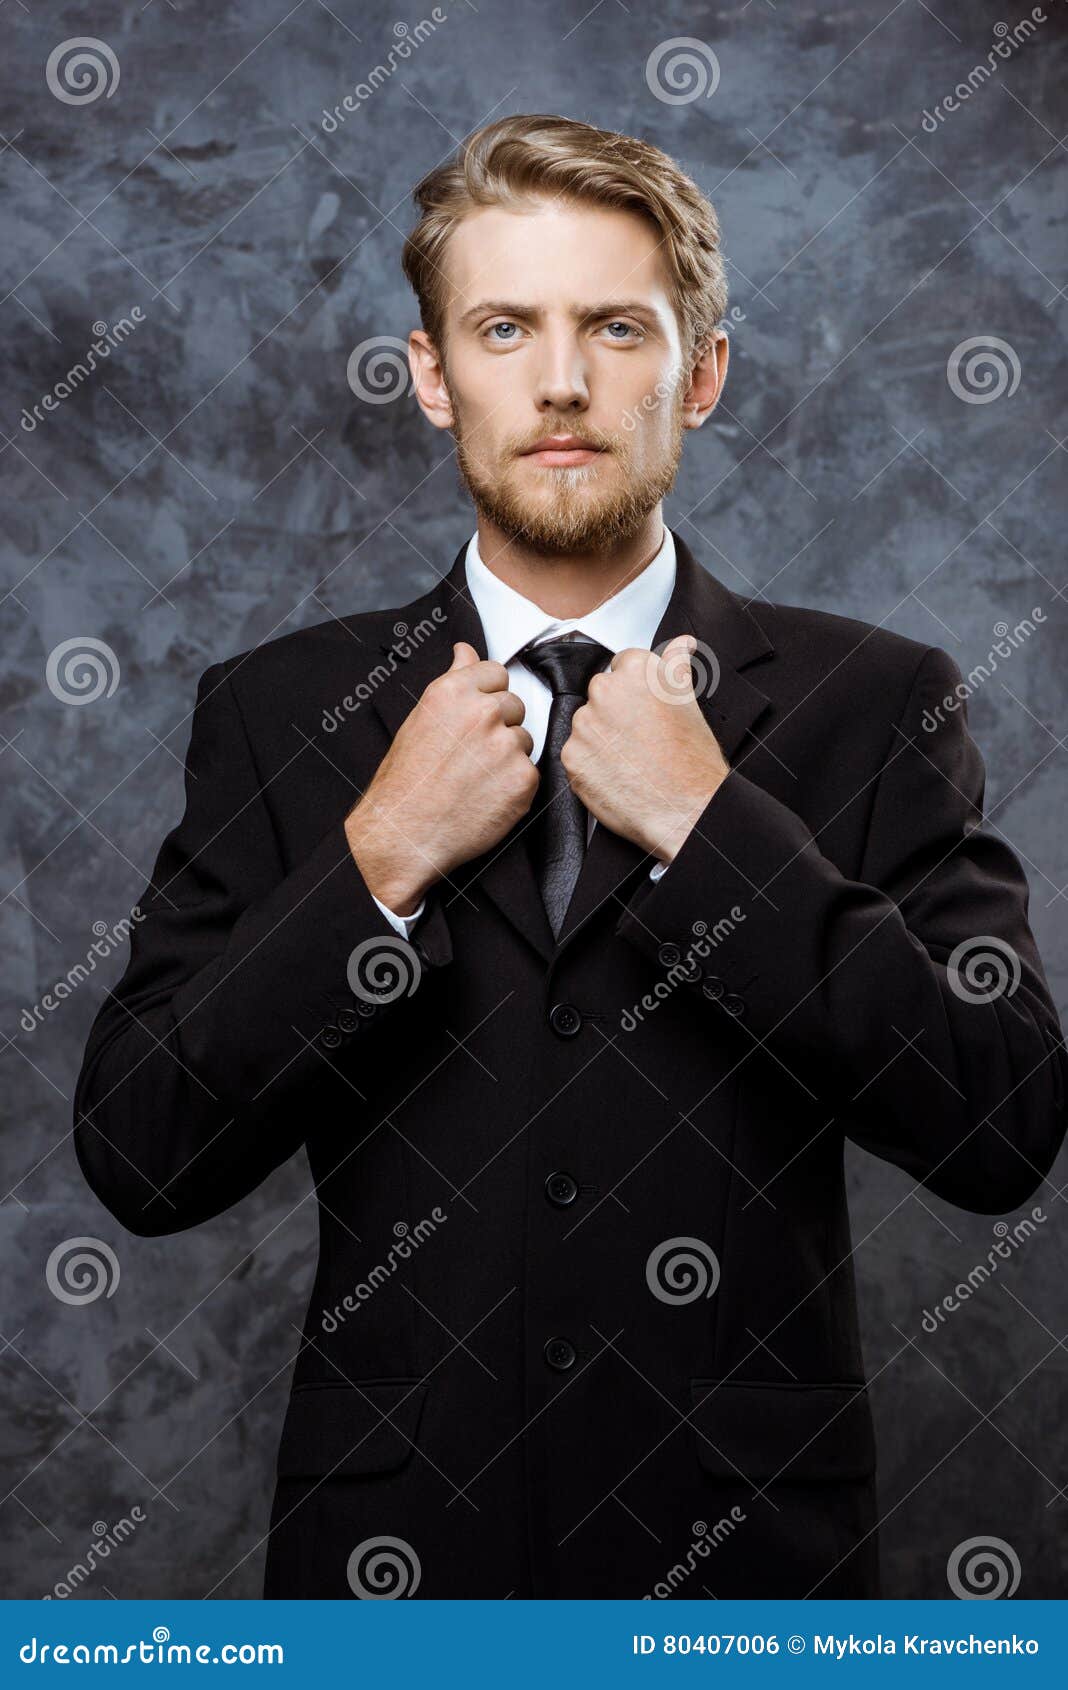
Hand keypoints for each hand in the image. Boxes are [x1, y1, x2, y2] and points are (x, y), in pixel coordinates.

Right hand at [344, 642, 537, 912]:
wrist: (403, 835)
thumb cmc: (406, 780)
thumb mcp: (421, 719)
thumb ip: (453, 681)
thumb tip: (466, 649)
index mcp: (453, 692)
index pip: (496, 673)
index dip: (487, 695)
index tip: (475, 716)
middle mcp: (483, 713)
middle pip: (514, 705)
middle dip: (499, 726)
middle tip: (470, 755)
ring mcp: (506, 746)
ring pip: (523, 740)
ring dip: (507, 756)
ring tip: (474, 779)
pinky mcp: (524, 779)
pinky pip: (530, 772)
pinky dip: (513, 785)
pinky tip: (486, 797)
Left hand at [561, 633, 729, 863]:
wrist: (685, 809)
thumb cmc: (692, 762)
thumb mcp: (689, 702)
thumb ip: (676, 664)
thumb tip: (681, 643)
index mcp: (636, 671)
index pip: (622, 667)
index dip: (635, 694)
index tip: (645, 712)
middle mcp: (606, 691)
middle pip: (601, 694)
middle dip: (615, 714)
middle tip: (641, 740)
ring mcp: (585, 724)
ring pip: (586, 724)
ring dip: (601, 739)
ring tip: (631, 760)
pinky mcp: (571, 756)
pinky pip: (576, 754)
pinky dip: (591, 765)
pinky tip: (617, 775)